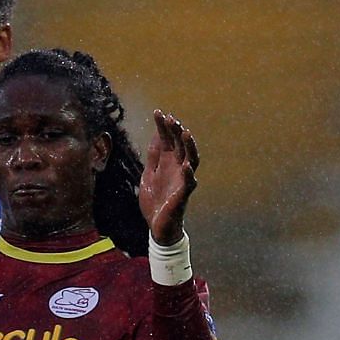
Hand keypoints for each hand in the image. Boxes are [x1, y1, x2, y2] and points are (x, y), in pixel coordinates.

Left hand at [138, 109, 198, 245]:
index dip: (163, 126)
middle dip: (176, 131)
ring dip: (188, 147)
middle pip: (180, 145)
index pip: (167, 140)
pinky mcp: (184, 195)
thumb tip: (155, 136)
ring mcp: (182, 180)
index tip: (158, 112)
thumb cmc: (155, 201)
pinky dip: (188, 174)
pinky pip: (189, 183)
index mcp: (167, 163)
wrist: (157, 226)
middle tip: (171, 118)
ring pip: (190, 159)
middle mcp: (177, 168)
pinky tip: (186, 166)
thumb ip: (153, 157)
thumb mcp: (149, 175)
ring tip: (185, 133)